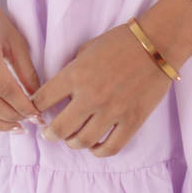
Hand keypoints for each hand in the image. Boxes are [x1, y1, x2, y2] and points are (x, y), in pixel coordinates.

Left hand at [28, 22, 175, 157]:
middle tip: (50, 134)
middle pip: (59, 129)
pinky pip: (110, 147)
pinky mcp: (132, 121)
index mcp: (75, 75)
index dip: (35, 109)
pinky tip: (95, 146)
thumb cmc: (120, 41)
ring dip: (73, 143)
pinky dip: (99, 151)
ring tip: (73, 140)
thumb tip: (61, 92)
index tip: (36, 113)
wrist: (156, 43)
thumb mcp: (87, 49)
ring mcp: (112, 111)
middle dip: (51, 134)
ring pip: (83, 141)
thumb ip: (72, 70)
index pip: (42, 100)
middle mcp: (90, 96)